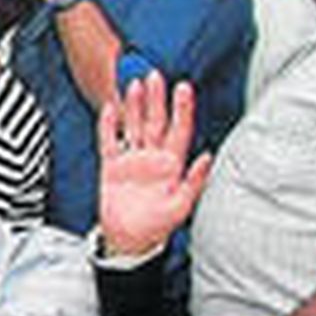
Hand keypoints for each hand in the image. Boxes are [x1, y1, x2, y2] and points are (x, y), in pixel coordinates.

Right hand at [96, 71, 211, 257]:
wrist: (129, 240)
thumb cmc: (157, 226)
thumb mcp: (181, 206)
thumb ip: (194, 181)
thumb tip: (207, 156)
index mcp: (172, 165)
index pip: (179, 130)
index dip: (182, 109)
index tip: (184, 88)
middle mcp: (153, 157)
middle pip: (155, 121)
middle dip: (156, 99)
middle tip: (156, 75)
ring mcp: (132, 160)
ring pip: (133, 125)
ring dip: (134, 105)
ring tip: (134, 83)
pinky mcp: (112, 166)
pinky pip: (109, 141)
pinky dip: (108, 125)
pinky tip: (109, 107)